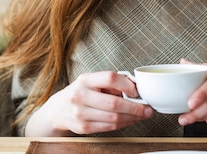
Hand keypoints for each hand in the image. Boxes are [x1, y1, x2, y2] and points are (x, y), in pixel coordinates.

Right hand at [25, 71, 153, 135]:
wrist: (59, 109)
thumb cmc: (80, 92)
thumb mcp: (91, 81)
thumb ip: (111, 83)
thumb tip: (135, 87)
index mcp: (85, 80)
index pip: (109, 78)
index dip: (126, 84)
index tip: (137, 90)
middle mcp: (80, 96)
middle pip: (114, 103)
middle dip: (135, 107)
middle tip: (147, 108)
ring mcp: (80, 113)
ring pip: (113, 118)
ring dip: (132, 118)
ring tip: (141, 115)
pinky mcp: (83, 128)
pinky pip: (109, 127)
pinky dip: (123, 124)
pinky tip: (129, 120)